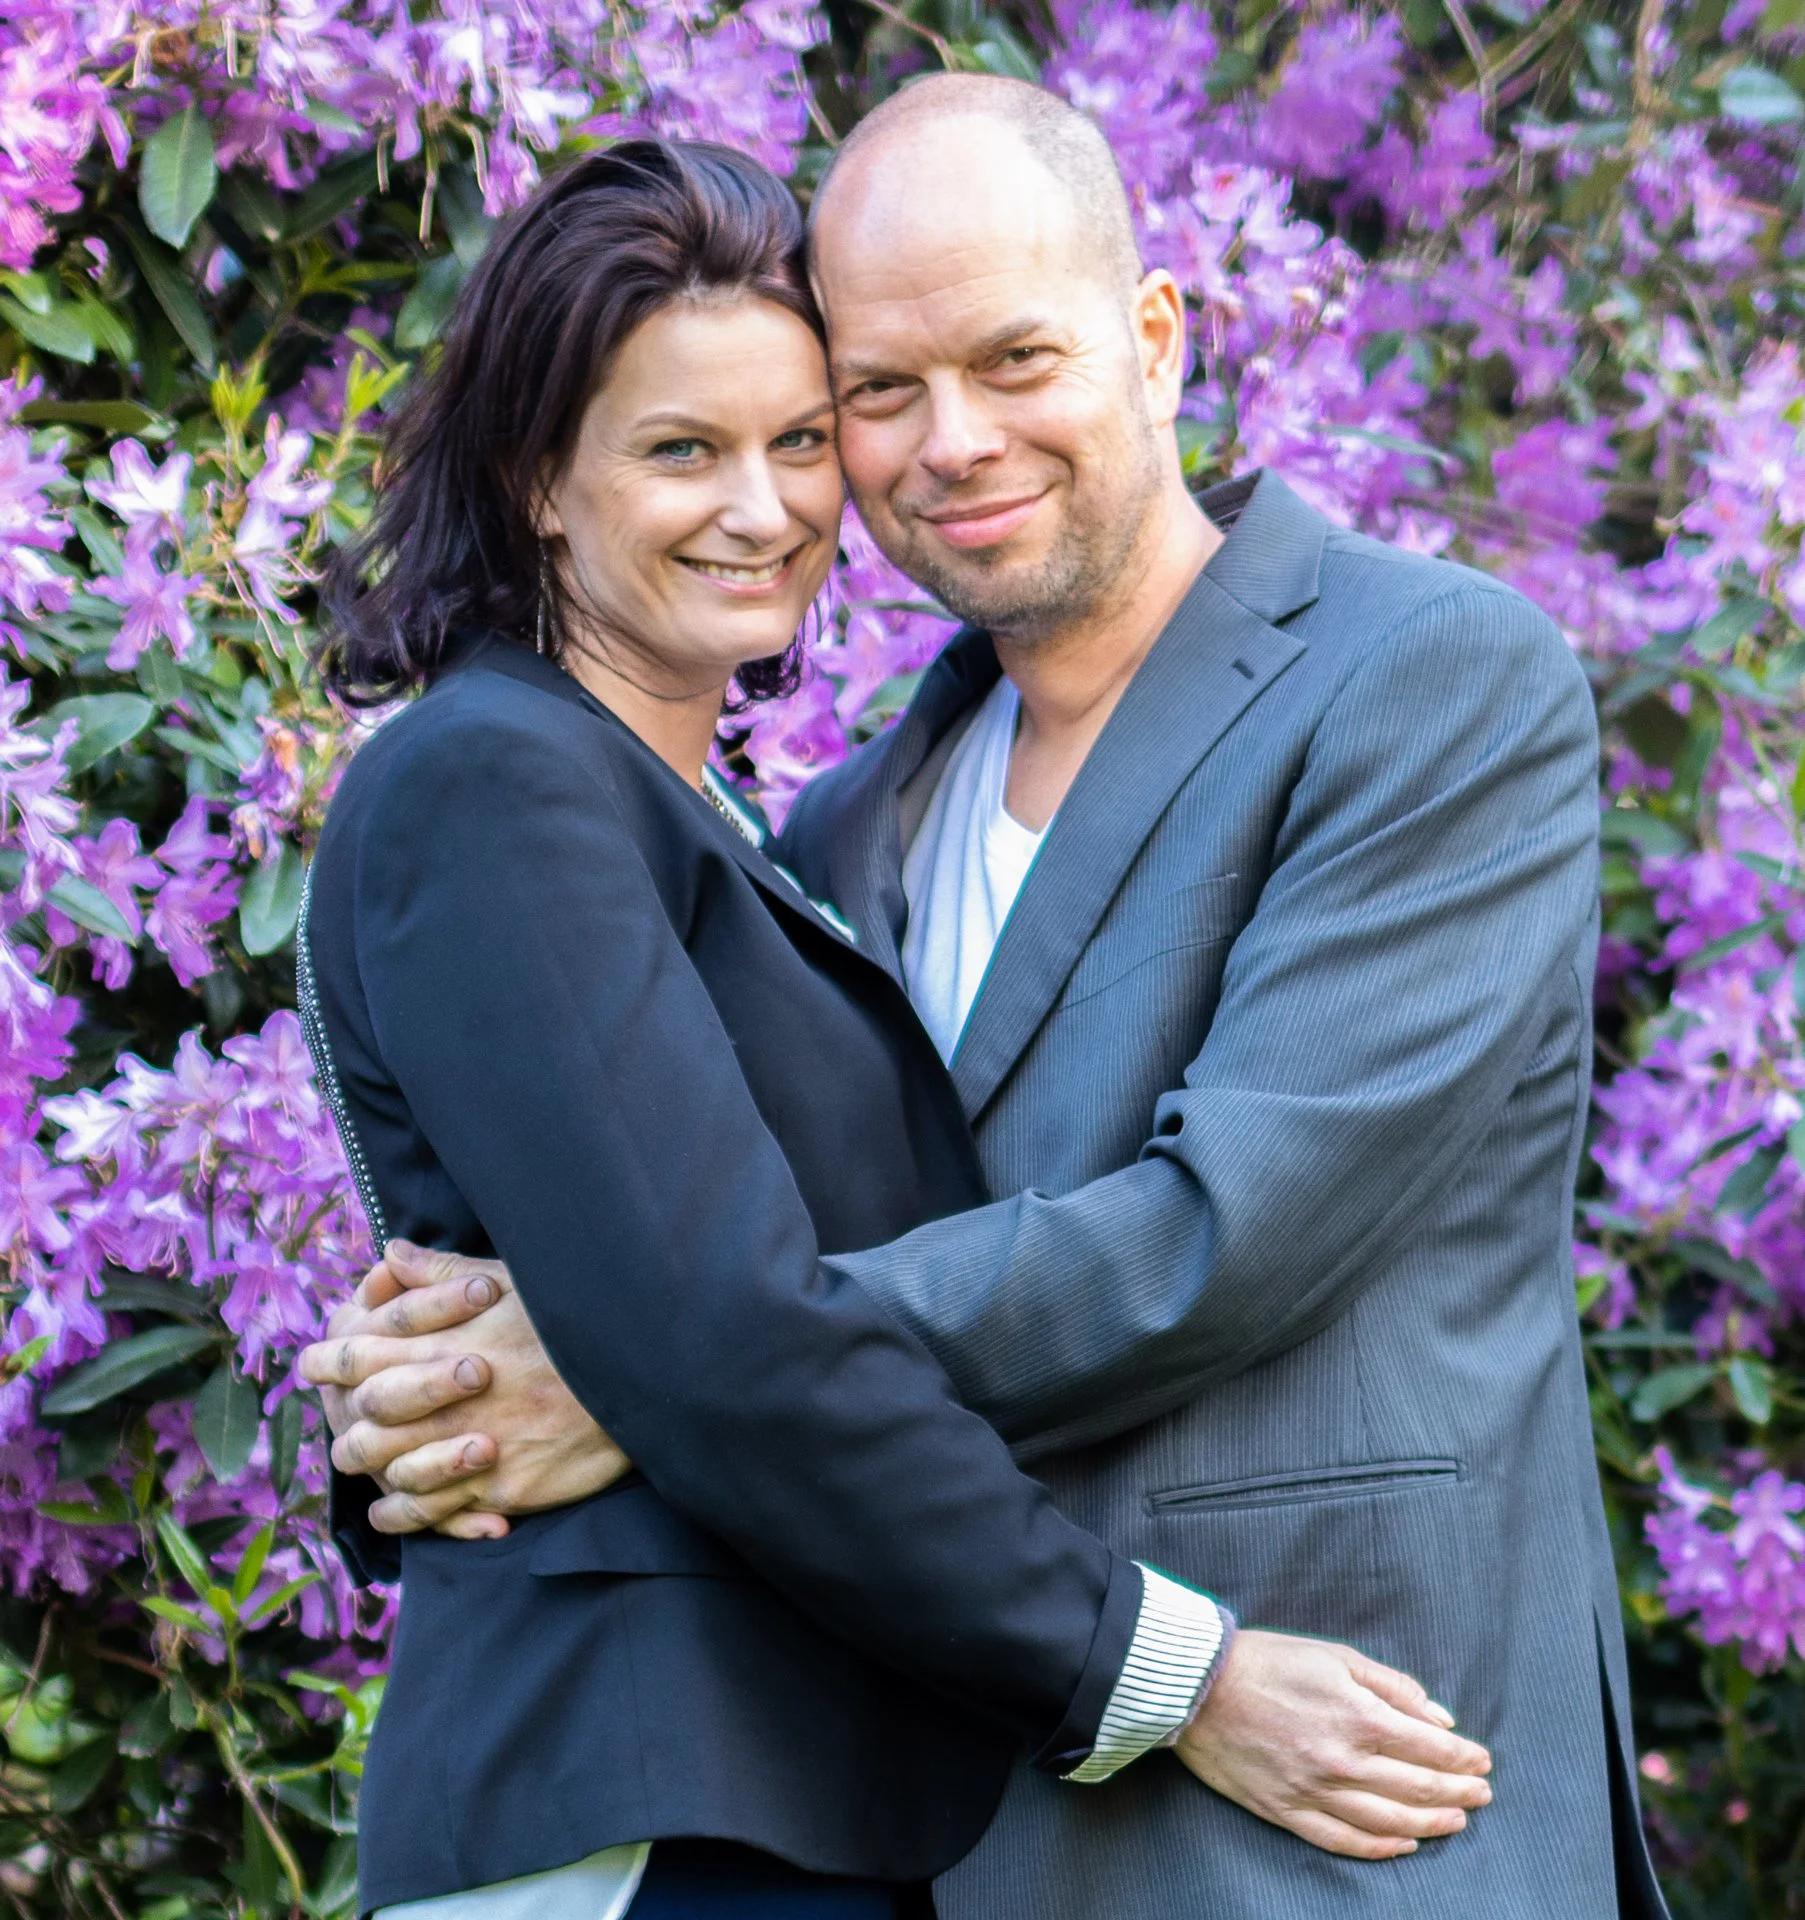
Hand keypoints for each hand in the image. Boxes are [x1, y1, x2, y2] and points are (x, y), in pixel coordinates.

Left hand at [297, 1242, 631, 1539]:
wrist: (642, 1381)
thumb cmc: (576, 1327)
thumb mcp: (516, 1284)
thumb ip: (444, 1274)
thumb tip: (391, 1254)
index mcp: (449, 1342)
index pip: (364, 1351)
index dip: (330, 1358)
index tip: (312, 1361)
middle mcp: (452, 1398)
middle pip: (366, 1416)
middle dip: (341, 1414)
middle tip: (332, 1412)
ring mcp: (472, 1448)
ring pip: (390, 1467)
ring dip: (367, 1464)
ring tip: (356, 1458)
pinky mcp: (498, 1488)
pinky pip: (431, 1510)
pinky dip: (401, 1512)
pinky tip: (390, 1508)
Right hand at [1174, 1629, 1492, 1859]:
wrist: (1198, 1686)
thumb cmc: (1267, 1661)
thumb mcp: (1335, 1655)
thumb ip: (1392, 1686)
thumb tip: (1439, 1718)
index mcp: (1358, 1716)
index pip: (1429, 1747)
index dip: (1463, 1757)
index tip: (1482, 1761)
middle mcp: (1343, 1760)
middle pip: (1418, 1787)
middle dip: (1458, 1791)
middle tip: (1482, 1794)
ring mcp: (1315, 1791)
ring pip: (1389, 1820)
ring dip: (1431, 1823)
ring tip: (1456, 1820)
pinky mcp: (1288, 1811)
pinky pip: (1343, 1840)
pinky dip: (1380, 1847)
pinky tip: (1403, 1844)